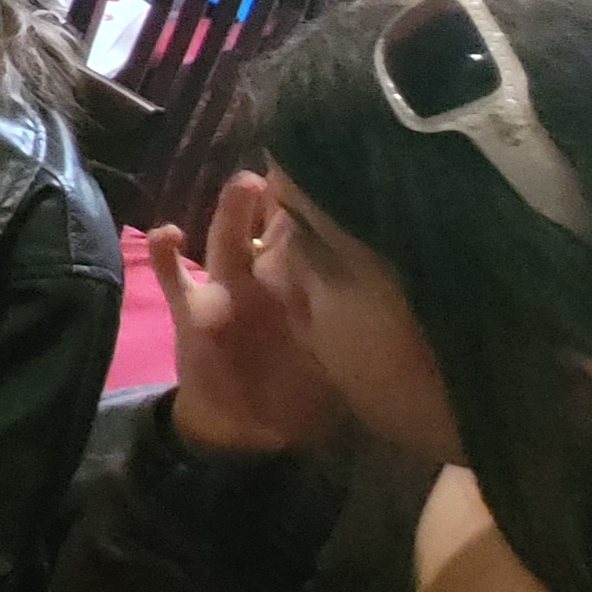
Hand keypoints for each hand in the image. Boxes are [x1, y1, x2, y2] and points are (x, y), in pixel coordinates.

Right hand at [151, 175, 343, 453]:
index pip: (313, 234)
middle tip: (302, 163)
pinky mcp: (191, 310)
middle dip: (283, 196)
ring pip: (227, 240)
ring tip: (247, 183)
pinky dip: (165, 255)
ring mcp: (223, 289)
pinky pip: (173, 277)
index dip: (323, 207)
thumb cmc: (297, 389)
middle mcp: (262, 276)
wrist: (241, 428)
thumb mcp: (339, 360)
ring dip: (232, 211)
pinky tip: (168, 234)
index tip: (340, 170)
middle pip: (272, 225)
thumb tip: (426, 322)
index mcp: (300, 284)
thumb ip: (363, 335)